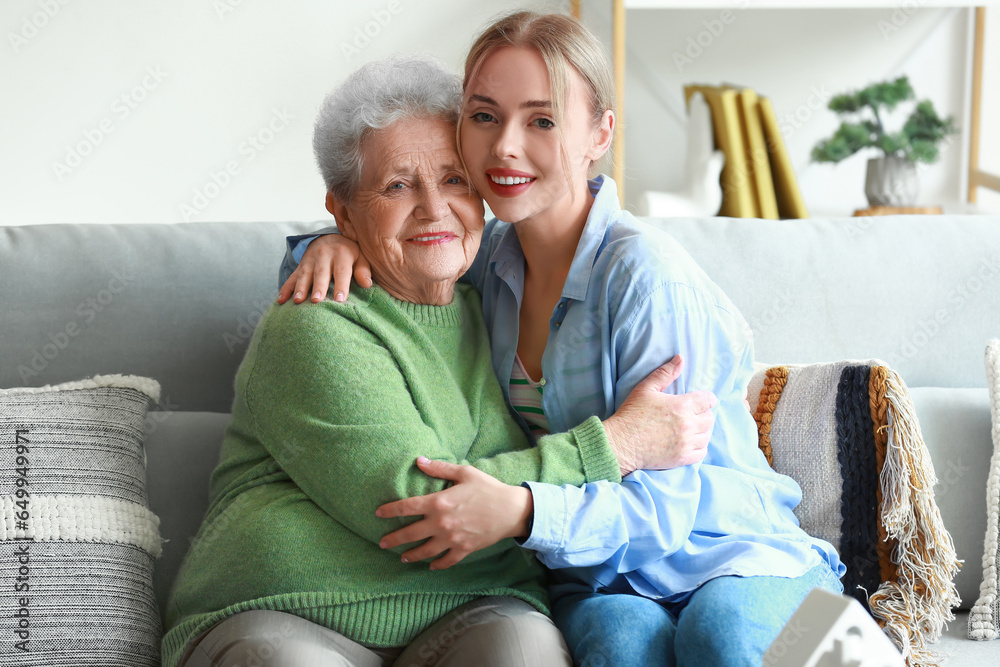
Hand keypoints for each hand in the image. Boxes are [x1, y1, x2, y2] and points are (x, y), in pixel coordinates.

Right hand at [277, 234, 371, 303]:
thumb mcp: (360, 257)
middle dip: (318, 287)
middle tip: (316, 301)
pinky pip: (292, 277)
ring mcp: (310, 260)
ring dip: (300, 288)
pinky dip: (286, 289)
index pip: (342, 271)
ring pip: (304, 275)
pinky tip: (281, 300)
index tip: (340, 300)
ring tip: (298, 301)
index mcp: (342, 253)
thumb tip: (367, 284)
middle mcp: (324, 255)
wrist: (329, 239)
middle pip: (321, 273)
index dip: (341, 285)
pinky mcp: (300, 266)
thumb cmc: (349, 254)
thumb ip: (363, 269)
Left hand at [375, 457, 532, 570]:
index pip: (407, 507)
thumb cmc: (488, 488)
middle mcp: (441, 523)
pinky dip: (437, 565)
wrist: (511, 510)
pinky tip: (430, 566)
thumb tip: (419, 460)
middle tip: (382, 543)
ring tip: (402, 557)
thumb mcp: (464, 473)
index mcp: (439, 502)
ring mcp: (451, 539)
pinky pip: (446, 561)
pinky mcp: (463, 549)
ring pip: (425, 551)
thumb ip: (439, 468)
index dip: (390, 511)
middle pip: (410, 534)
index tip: (378, 514)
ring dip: (411, 555)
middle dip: (393, 539)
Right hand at [602, 355, 716, 475]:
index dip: (705, 399)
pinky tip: (688, 442)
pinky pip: (702, 452)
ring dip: (701, 431)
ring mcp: (686, 443)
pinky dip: (699, 447)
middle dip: (702, 415)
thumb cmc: (631, 414)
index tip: (699, 401)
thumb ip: (665, 373)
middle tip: (690, 415)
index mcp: (681, 405)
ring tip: (688, 428)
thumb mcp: (645, 388)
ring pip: (707, 435)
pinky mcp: (682, 458)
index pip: (709, 400)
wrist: (620, 443)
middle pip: (709, 418)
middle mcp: (688, 424)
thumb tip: (680, 358)